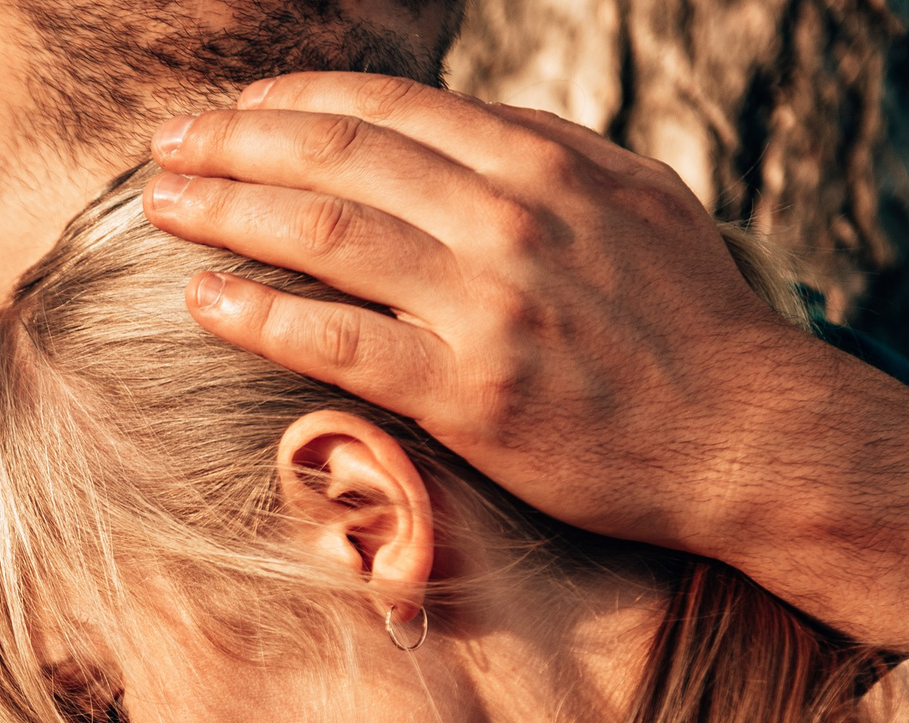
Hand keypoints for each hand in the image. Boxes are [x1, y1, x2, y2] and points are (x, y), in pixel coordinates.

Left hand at [142, 72, 848, 564]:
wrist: (745, 434)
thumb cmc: (688, 321)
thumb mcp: (632, 200)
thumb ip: (542, 155)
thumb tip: (456, 127)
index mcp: (540, 162)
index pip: (386, 110)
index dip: (292, 102)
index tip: (233, 112)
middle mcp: (508, 219)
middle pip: (338, 157)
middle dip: (235, 144)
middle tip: (167, 151)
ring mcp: (487, 304)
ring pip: (324, 235)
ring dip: (227, 213)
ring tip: (163, 209)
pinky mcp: (470, 392)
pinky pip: (339, 342)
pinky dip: (260, 316)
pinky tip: (204, 303)